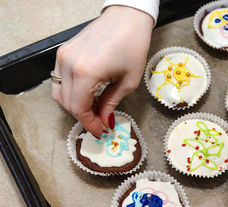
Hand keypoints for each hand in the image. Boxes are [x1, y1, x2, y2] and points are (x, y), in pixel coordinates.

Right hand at [52, 6, 152, 137]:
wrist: (127, 18)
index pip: (79, 108)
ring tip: (94, 108)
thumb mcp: (128, 80)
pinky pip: (59, 79)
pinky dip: (70, 91)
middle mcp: (69, 64)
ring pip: (59, 92)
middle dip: (83, 116)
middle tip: (100, 122)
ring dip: (75, 105)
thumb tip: (104, 120)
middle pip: (67, 103)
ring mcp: (63, 56)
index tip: (100, 130)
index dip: (89, 123)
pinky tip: (88, 94)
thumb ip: (112, 102)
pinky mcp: (63, 51)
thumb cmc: (132, 44)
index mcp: (86, 72)